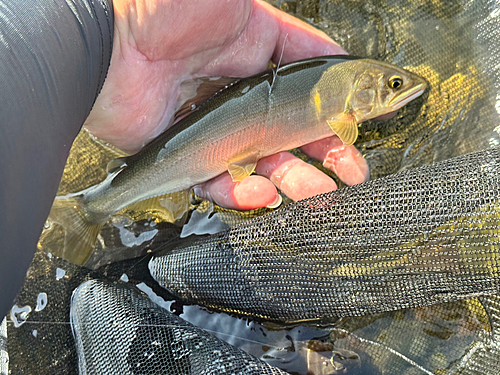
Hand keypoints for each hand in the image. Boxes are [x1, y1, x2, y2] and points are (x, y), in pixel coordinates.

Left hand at [85, 0, 368, 209]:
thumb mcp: (241, 4)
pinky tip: (265, 193)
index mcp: (253, 51)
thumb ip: (289, 33)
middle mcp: (235, 91)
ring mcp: (211, 125)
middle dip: (326, 150)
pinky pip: (218, 180)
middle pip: (291, 129)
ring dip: (295, 179)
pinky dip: (242, 192)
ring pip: (261, 161)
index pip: (306, 81)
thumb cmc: (164, 8)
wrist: (102, 41)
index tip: (365, 118)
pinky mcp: (183, 152)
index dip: (338, 101)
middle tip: (353, 169)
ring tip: (320, 191)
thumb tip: (334, 55)